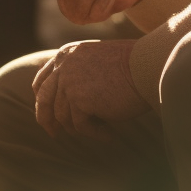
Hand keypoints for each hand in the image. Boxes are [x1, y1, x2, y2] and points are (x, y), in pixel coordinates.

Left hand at [33, 40, 147, 137]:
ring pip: (63, 117)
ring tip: (102, 132)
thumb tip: (71, 101)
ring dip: (81, 128)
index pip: (42, 79)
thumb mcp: (98, 61)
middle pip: (43, 99)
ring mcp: (68, 82)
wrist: (147, 65)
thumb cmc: (132, 65)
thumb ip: (80, 73)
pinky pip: (80, 126)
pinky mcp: (78, 100)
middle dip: (46, 119)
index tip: (48, 113)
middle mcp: (63, 66)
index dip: (42, 99)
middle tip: (54, 134)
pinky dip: (95, 134)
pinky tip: (110, 135)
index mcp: (66, 54)